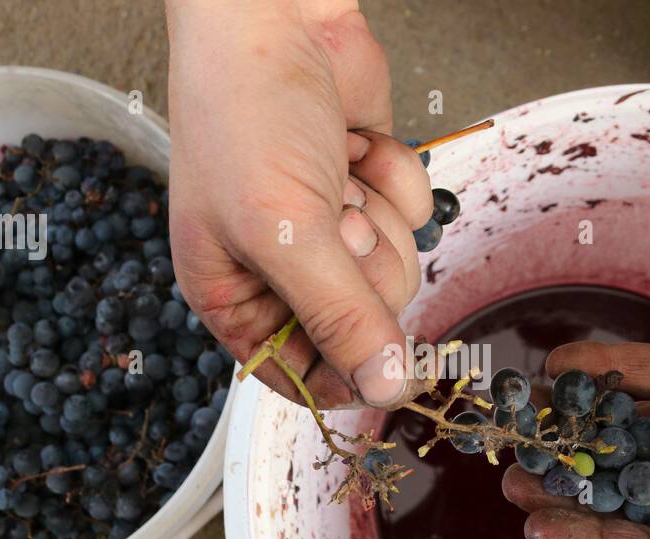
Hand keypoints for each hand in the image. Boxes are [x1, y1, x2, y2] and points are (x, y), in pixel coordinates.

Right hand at [165, 0, 431, 407]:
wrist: (275, 12)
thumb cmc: (246, 111)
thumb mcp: (285, 228)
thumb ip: (340, 316)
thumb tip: (383, 389)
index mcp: (235, 295)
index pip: (298, 375)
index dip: (343, 377)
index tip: (382, 367)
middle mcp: (283, 269)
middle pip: (363, 325)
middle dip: (362, 268)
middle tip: (335, 218)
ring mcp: (330, 227)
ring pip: (396, 271)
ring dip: (379, 217)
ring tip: (336, 175)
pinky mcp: (369, 187)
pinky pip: (414, 216)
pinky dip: (394, 176)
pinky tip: (355, 144)